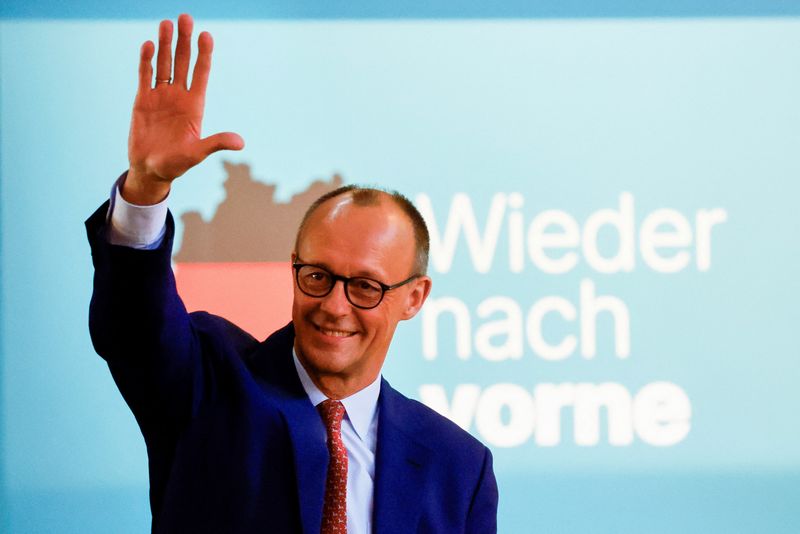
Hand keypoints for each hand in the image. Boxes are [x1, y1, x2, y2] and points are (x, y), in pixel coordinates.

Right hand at [124, 14, 243, 204]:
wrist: (151, 169)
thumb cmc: (177, 164)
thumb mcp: (197, 154)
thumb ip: (216, 143)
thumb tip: (241, 143)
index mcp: (195, 106)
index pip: (201, 74)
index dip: (204, 55)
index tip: (207, 36)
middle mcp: (179, 96)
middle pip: (183, 62)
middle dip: (185, 40)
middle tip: (185, 17)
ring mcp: (161, 96)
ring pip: (164, 64)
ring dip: (166, 44)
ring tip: (166, 23)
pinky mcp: (143, 100)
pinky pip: (145, 76)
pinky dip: (146, 61)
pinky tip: (149, 45)